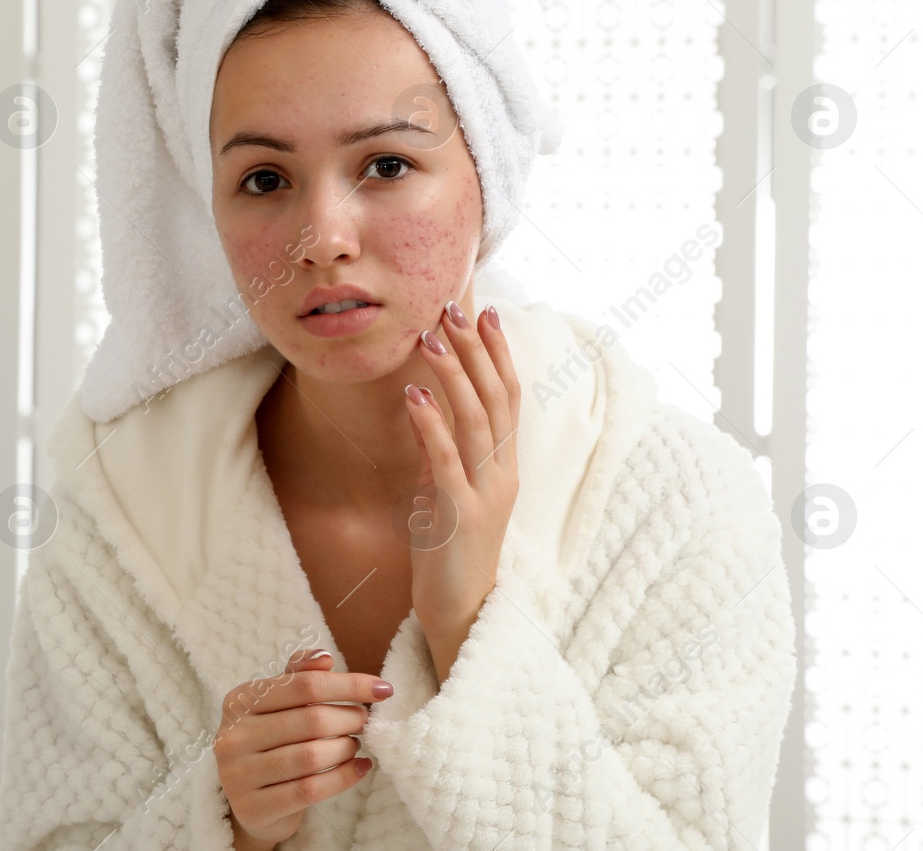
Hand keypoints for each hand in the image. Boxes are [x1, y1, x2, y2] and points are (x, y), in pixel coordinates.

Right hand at [215, 648, 391, 848]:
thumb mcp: (278, 706)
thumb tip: (323, 657)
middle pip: (311, 720)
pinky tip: (359, 769)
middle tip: (365, 722)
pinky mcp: (254, 808)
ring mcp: (238, 775)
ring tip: (356, 745)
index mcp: (239, 701)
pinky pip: (310, 790)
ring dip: (346, 749)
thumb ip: (298, 677)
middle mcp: (233, 735)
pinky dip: (343, 778)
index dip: (348, 685)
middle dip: (350, 718)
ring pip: (312, 757)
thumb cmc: (271, 744)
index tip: (382, 689)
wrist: (252, 803)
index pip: (303, 685)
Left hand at [403, 299, 520, 684]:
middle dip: (476, 351)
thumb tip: (427, 408)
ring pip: (475, 422)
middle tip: (453, 309)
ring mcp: (484, 494)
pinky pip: (444, 459)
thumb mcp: (446, 490)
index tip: (486, 313)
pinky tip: (413, 392)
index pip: (509, 398)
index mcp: (504, 466)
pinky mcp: (457, 515)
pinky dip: (429, 422)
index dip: (498, 354)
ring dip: (453, 375)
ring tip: (432, 337)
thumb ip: (444, 452)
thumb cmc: (449, 552)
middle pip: (496, 399)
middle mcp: (502, 474)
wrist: (458, 613)